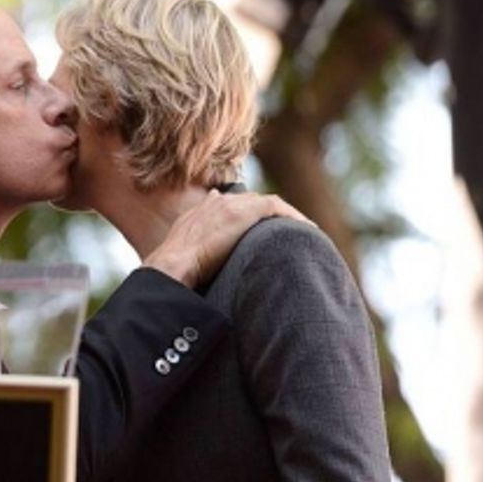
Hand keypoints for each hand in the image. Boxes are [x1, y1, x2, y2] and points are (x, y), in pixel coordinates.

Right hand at [142, 191, 309, 287]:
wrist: (174, 265)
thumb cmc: (175, 272)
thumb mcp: (181, 261)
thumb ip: (191, 260)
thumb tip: (192, 279)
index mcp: (197, 214)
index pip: (223, 204)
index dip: (241, 213)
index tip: (254, 227)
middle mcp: (214, 204)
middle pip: (247, 202)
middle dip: (266, 215)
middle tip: (284, 232)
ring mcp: (229, 205)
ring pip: (266, 203)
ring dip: (285, 217)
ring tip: (302, 232)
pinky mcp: (245, 211)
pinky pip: (277, 207)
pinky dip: (293, 217)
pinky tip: (308, 230)